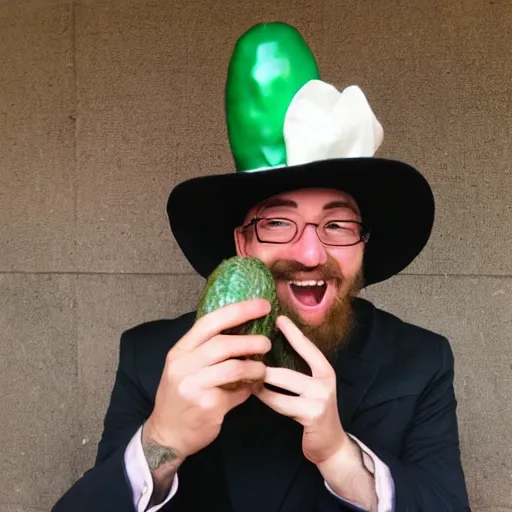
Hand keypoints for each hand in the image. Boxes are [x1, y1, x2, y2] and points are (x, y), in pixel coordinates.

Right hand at [144, 298, 271, 459]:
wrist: (166, 434)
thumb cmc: (180, 395)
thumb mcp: (185, 366)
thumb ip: (207, 350)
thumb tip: (244, 333)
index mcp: (180, 350)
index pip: (210, 321)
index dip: (239, 310)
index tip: (262, 305)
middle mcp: (183, 365)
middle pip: (223, 344)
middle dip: (251, 341)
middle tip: (266, 343)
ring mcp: (194, 386)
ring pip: (234, 368)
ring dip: (255, 367)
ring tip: (262, 369)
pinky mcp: (207, 406)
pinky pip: (236, 392)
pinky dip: (248, 389)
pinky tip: (252, 388)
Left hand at [253, 315, 347, 464]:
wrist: (330, 444)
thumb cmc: (313, 409)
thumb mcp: (311, 386)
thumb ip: (298, 369)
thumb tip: (271, 347)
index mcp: (325, 370)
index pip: (307, 347)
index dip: (293, 333)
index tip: (278, 318)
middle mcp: (325, 381)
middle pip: (288, 369)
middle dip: (264, 365)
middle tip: (244, 356)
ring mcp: (319, 399)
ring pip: (281, 386)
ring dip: (260, 381)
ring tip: (243, 373)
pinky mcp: (311, 415)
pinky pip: (280, 403)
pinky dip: (265, 397)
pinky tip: (253, 391)